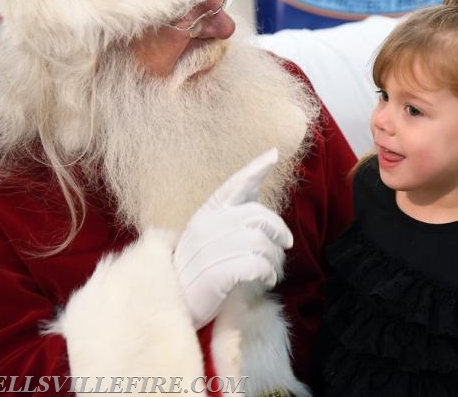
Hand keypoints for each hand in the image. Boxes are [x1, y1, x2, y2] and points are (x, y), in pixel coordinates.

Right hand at [173, 149, 293, 328]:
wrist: (173, 303)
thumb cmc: (195, 269)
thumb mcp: (207, 235)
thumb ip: (230, 213)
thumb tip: (254, 185)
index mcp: (206, 214)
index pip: (234, 186)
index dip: (255, 169)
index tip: (273, 154)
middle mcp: (209, 226)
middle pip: (259, 217)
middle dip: (279, 230)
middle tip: (284, 245)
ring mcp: (212, 249)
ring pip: (262, 243)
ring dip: (274, 259)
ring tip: (271, 270)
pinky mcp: (218, 273)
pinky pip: (257, 265)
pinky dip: (268, 273)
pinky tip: (267, 280)